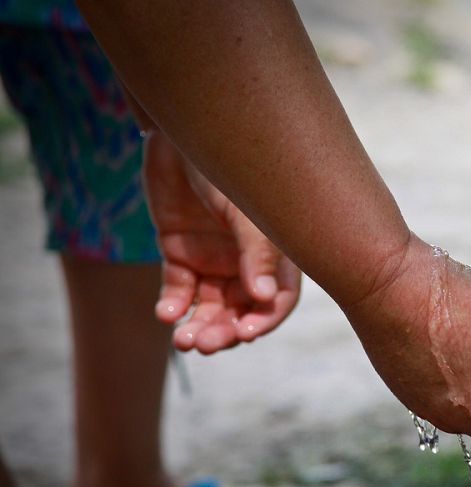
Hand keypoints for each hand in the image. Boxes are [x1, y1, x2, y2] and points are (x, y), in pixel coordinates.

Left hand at [142, 131, 300, 353]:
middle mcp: (247, 263)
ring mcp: (214, 260)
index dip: (265, 320)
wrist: (178, 132)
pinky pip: (179, 290)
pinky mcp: (180, 254)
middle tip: (204, 343)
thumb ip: (257, 255)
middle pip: (242, 311)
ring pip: (210, 307)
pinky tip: (166, 313)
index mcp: (275, 253)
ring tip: (184, 340)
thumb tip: (264, 301)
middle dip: (225, 331)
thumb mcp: (246, 211)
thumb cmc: (225, 167)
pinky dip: (173, 305)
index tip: (245, 334)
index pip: (277, 299)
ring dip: (199, 326)